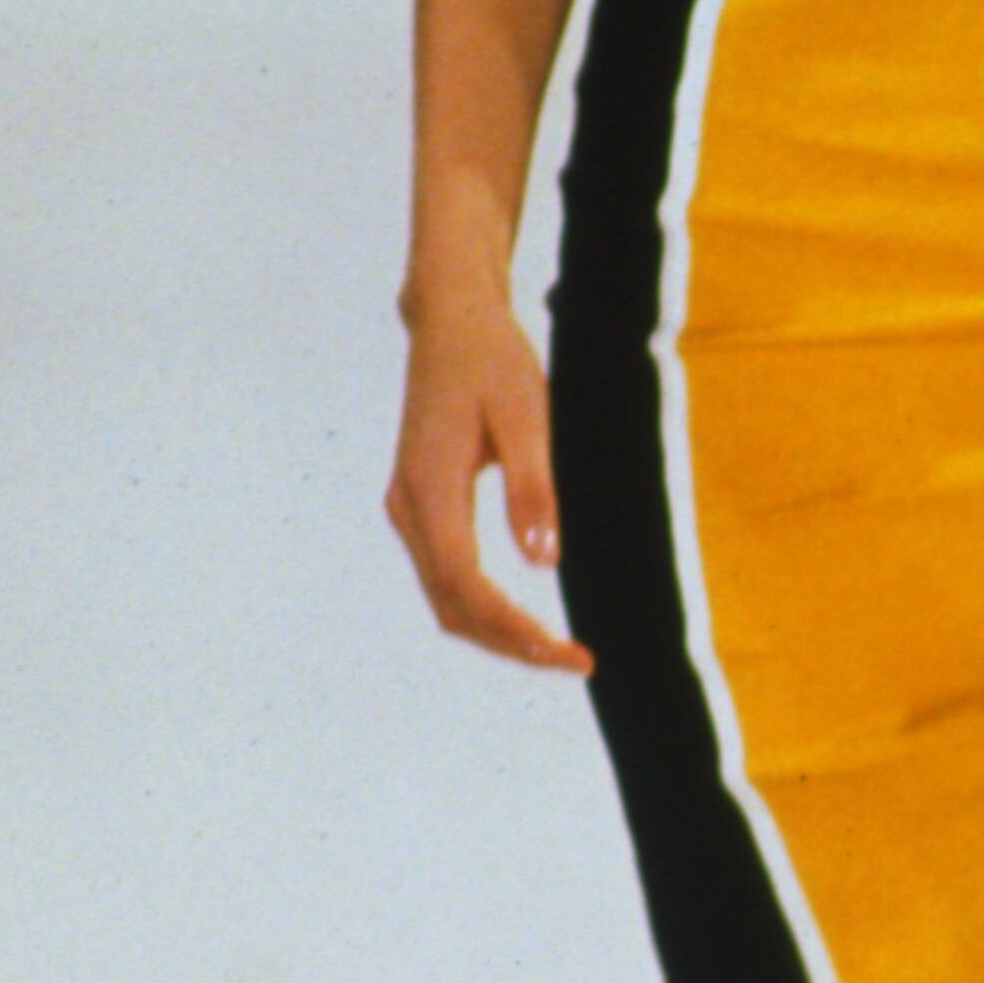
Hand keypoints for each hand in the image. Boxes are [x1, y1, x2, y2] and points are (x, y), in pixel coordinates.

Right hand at [386, 276, 593, 673]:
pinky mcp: (420, 506)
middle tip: (574, 661)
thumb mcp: (527, 416)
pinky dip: (481, 607)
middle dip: (510, 643)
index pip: (466, 584)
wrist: (450, 322)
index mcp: (430, 488)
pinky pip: (445, 576)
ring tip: (556, 649)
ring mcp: (409, 509)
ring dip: (495, 632)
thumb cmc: (493, 362)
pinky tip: (523, 617)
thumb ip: (534, 487)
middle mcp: (409, 507)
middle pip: (451, 605)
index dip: (515, 629)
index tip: (568, 653)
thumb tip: (544, 562)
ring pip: (444, 597)